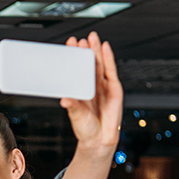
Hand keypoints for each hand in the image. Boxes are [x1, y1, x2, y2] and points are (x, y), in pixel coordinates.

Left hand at [60, 32, 122, 156]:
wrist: (100, 139)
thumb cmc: (86, 128)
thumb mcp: (77, 115)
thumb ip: (72, 106)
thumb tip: (64, 100)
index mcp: (79, 90)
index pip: (75, 70)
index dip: (73, 58)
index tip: (68, 47)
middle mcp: (90, 86)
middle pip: (87, 64)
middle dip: (84, 51)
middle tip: (79, 40)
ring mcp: (102, 86)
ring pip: (99, 64)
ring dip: (95, 51)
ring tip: (91, 38)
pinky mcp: (114, 88)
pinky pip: (111, 70)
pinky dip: (109, 58)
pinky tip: (105, 48)